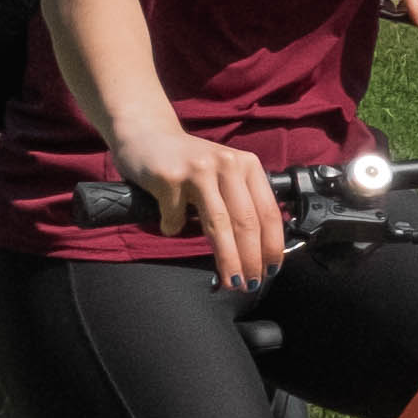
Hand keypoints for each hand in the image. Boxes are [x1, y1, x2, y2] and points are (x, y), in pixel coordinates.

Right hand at [124, 125, 287, 290]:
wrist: (145, 133)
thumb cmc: (187, 162)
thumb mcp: (223, 174)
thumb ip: (239, 201)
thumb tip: (256, 250)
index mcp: (247, 165)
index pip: (267, 211)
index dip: (271, 245)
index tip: (272, 270)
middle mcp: (227, 164)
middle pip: (246, 221)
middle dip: (251, 259)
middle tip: (251, 284)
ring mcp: (198, 169)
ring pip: (218, 224)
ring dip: (228, 258)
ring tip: (231, 281)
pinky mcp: (169, 177)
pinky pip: (175, 219)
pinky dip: (173, 229)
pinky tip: (170, 226)